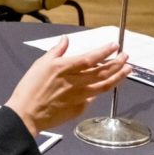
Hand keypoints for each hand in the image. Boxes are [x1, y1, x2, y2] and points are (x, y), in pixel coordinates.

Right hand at [5, 38, 130, 135]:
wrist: (26, 114)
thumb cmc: (29, 89)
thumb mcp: (40, 64)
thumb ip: (56, 51)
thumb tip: (65, 40)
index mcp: (65, 68)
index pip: (91, 58)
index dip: (105, 52)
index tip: (115, 46)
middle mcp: (75, 82)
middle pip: (102, 72)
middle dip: (117, 63)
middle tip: (126, 57)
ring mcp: (79, 97)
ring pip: (103, 86)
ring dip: (117, 77)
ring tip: (127, 70)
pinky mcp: (78, 109)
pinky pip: (93, 99)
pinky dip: (100, 91)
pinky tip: (106, 86)